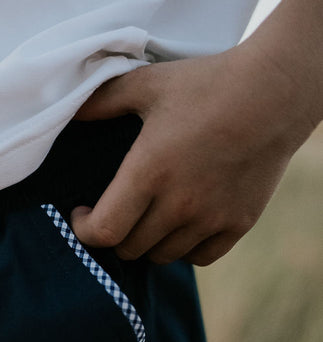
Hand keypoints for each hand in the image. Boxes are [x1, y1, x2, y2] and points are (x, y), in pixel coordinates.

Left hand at [70, 45, 311, 265]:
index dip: (83, 230)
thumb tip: (66, 111)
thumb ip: (101, 101)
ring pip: (162, 255)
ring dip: (146, 242)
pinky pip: (200, 258)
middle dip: (113, 234)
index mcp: (149, 171)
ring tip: (144, 218)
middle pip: (129, 248)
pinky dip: (183, 248)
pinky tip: (179, 225)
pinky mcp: (238, 224)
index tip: (80, 213)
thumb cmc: (207, 83)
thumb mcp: (147, 83)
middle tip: (113, 212)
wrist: (275, 93)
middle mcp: (179, 203)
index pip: (104, 231)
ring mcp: (211, 217)